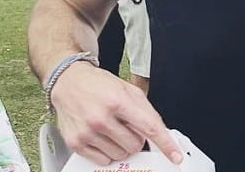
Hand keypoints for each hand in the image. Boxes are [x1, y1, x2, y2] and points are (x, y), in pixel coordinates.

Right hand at [51, 62, 182, 164]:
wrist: (70, 82)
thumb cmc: (100, 85)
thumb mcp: (128, 89)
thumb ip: (145, 111)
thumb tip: (160, 132)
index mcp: (119, 101)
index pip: (149, 127)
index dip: (165, 144)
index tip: (174, 155)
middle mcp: (102, 118)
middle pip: (135, 145)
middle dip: (137, 138)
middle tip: (127, 126)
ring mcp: (87, 132)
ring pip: (120, 155)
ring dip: (121, 145)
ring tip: (113, 128)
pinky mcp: (76, 143)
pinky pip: (102, 161)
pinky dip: (107, 152)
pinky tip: (102, 136)